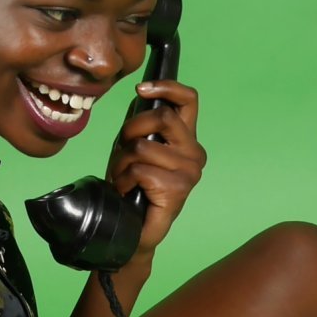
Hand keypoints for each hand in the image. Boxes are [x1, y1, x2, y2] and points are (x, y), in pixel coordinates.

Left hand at [105, 79, 205, 255]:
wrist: (132, 229)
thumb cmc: (134, 185)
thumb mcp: (135, 145)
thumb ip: (144, 122)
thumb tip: (142, 93)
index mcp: (187, 139)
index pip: (188, 100)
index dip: (166, 87)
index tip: (141, 89)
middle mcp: (194, 153)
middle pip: (162, 117)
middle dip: (132, 129)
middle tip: (123, 149)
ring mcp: (189, 171)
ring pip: (143, 146)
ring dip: (122, 161)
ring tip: (124, 177)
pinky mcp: (177, 188)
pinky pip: (139, 169)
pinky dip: (123, 179)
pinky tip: (127, 190)